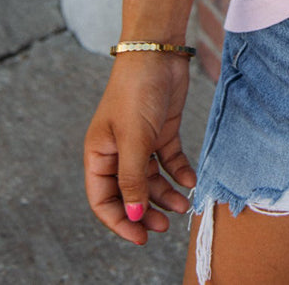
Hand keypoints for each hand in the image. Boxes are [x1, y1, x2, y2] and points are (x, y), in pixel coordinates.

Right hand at [84, 53, 195, 244]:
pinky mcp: (161, 131)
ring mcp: (140, 142)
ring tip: (182, 205)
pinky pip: (168, 161)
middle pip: (129, 193)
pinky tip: (190, 182)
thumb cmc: (136, 92)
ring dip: (164, 194)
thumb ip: (133, 179)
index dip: (119, 221)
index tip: (140, 237)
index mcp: (98, 154)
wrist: (158, 51)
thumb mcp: (134, 139)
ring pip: (151, 179)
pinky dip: (178, 173)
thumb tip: (133, 215)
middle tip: (165, 226)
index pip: (103, 199)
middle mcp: (117, 151)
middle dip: (145, 211)